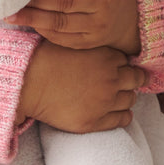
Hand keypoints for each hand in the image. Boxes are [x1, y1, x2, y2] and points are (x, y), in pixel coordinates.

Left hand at [6, 0, 140, 53]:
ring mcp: (99, 26)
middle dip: (33, 1)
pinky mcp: (91, 42)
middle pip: (63, 1)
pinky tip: (30, 24)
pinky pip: (63, 38)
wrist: (132, 17)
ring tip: (11, 15)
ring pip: (60, 22)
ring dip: (32, 19)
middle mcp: (104, 3)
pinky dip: (43, 31)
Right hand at [16, 39, 144, 132]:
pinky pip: (122, 119)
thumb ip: (91, 47)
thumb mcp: (72, 43)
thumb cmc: (45, 59)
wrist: (28, 83)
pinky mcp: (95, 121)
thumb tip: (100, 47)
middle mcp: (110, 79)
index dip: (122, 63)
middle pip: (135, 79)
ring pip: (131, 99)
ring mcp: (105, 102)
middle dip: (133, 78)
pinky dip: (124, 114)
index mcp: (105, 57)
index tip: (119, 66)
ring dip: (127, 96)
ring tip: (119, 96)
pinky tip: (118, 111)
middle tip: (129, 80)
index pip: (126, 60)